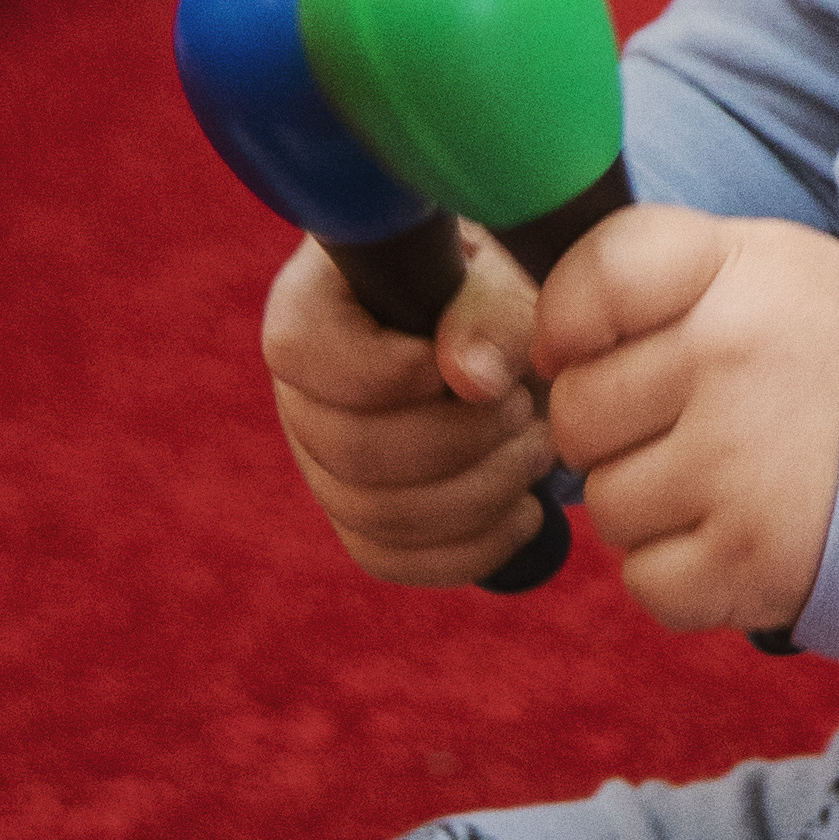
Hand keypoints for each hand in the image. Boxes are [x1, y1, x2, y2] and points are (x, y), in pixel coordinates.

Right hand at [261, 225, 564, 592]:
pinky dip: (470, 548)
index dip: (387, 372)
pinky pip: (392, 558)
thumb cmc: (491, 301)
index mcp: (312, 308)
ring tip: (537, 448)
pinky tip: (525, 510)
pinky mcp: (357, 519)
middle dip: (458, 441)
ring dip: (478, 493)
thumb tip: (472, 381)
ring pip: (375, 515)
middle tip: (524, 410)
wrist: (502, 347)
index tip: (459, 366)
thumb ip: (488, 313)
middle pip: (349, 449)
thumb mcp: (501, 281)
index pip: (301, 350)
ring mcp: (322, 465)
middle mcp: (301, 394)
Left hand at [531, 206, 838, 643]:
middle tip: (691, 425)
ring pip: (603, 503)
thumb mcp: (767, 271)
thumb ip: (650, 275)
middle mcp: (729, 360)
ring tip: (730, 481)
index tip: (598, 350)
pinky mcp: (746, 561)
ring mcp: (736, 466)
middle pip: (575, 411)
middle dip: (613, 430)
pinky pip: (642, 580)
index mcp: (735, 274)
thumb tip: (532, 346)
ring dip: (649, 505)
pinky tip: (739, 534)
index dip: (570, 328)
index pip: (587, 285)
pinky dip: (680, 573)